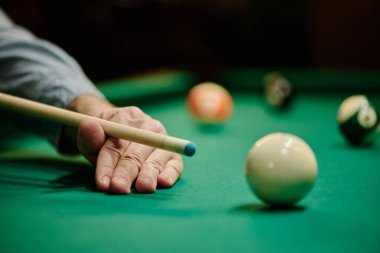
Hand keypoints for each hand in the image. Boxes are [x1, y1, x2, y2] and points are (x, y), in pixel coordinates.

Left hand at [62, 94, 182, 193]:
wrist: (123, 133)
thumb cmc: (106, 140)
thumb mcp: (92, 139)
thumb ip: (89, 136)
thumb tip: (89, 125)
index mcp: (127, 117)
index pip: (116, 144)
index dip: (107, 164)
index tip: (102, 183)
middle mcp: (149, 126)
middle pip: (135, 154)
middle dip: (126, 173)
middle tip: (118, 188)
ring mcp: (163, 140)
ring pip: (154, 160)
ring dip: (148, 175)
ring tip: (142, 188)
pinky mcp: (173, 156)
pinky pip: (174, 165)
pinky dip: (170, 174)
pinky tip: (163, 182)